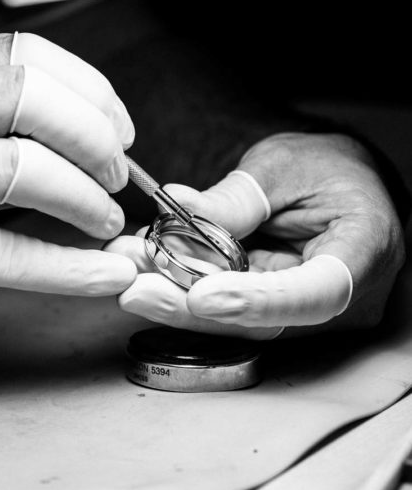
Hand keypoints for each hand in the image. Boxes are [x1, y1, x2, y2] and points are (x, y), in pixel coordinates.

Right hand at [0, 33, 136, 378]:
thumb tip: (80, 138)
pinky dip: (68, 266)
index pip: (18, 54)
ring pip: (21, 167)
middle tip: (116, 174)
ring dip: (84, 198)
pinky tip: (100, 273)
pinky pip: (7, 252)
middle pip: (22, 95)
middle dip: (91, 135)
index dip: (86, 89)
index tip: (117, 128)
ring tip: (105, 221)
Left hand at [106, 133, 404, 338]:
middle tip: (135, 287)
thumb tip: (177, 209)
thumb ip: (238, 198)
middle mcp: (337, 298)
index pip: (314, 295)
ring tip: (128, 268)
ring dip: (174, 297)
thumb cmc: (331, 168)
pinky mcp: (271, 307)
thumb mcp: (286, 167)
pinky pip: (226, 308)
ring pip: (235, 322)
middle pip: (260, 322)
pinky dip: (183, 289)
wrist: (345, 183)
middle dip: (189, 307)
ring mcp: (302, 310)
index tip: (200, 297)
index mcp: (362, 254)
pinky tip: (144, 268)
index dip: (255, 301)